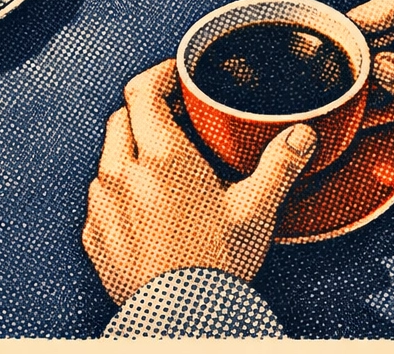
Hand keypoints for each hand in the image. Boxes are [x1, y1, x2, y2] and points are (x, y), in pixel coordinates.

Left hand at [83, 61, 317, 302]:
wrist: (181, 319)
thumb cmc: (216, 268)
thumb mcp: (256, 210)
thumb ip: (278, 165)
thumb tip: (300, 136)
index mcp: (161, 157)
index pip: (142, 91)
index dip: (158, 75)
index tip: (174, 74)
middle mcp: (122, 173)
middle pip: (122, 118)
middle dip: (145, 110)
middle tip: (175, 119)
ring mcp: (103, 203)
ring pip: (108, 158)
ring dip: (130, 153)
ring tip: (163, 168)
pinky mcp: (93, 233)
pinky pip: (101, 198)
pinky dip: (120, 192)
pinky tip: (146, 208)